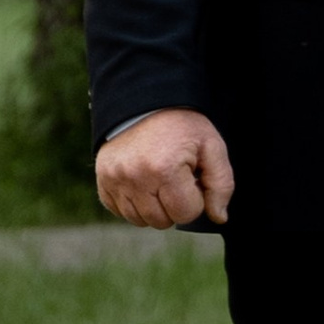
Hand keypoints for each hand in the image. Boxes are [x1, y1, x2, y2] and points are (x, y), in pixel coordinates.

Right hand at [96, 107, 235, 228]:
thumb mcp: (212, 146)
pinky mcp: (103, 180)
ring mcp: (114, 179)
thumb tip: (219, 218)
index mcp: (164, 169)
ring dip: (153, 207)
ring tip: (158, 179)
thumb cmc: (182, 125)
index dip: (195, 198)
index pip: (186, 214)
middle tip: (176, 177)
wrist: (146, 101)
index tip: (192, 176)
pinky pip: (119, 211)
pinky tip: (142, 182)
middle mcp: (135, 177)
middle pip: (162, 221)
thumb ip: (221, 184)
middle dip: (174, 205)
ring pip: (140, 220)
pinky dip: (133, 203)